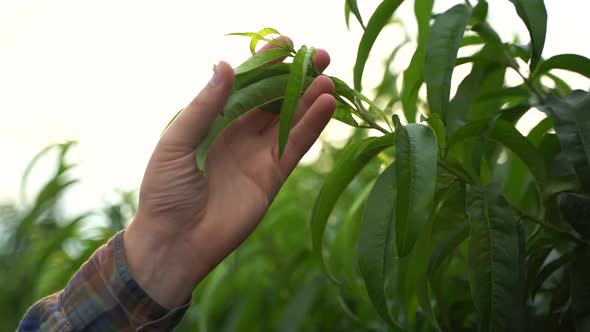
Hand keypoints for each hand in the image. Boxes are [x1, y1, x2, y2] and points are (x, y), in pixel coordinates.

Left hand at [123, 39, 335, 307]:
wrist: (174, 241)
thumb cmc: (165, 190)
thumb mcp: (176, 142)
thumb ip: (204, 106)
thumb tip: (226, 65)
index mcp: (213, 120)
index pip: (245, 84)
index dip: (266, 62)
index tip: (287, 42)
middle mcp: (238, 133)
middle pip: (273, 98)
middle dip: (296, 76)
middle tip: (321, 55)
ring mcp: (257, 154)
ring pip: (289, 119)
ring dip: (309, 98)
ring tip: (328, 77)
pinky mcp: (272, 176)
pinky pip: (295, 145)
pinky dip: (312, 125)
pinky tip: (326, 104)